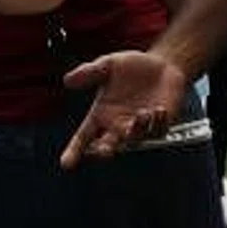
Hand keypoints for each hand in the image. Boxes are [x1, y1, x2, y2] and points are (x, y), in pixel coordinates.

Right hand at [58, 51, 189, 167]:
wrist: (160, 64)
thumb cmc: (131, 67)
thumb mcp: (108, 65)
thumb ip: (90, 72)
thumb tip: (67, 80)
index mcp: (100, 116)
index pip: (83, 138)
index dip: (74, 151)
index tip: (66, 164)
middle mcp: (117, 127)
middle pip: (107, 146)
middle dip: (105, 150)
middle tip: (105, 151)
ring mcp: (139, 129)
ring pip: (134, 140)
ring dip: (137, 130)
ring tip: (142, 113)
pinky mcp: (159, 126)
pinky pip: (157, 132)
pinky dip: (158, 123)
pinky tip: (159, 109)